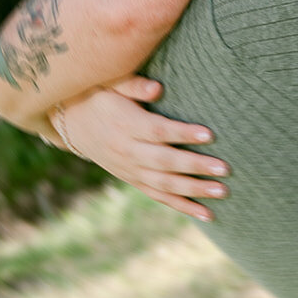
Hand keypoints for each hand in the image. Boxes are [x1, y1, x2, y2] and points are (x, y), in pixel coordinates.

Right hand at [51, 77, 228, 221]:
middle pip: (165, 162)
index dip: (183, 133)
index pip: (158, 131)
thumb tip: (158, 87)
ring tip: (222, 192)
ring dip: (194, 190)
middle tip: (225, 169)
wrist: (72, 123)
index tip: (210, 134)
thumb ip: (133, 84)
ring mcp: (131, 170)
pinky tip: (207, 214)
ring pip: (165, 185)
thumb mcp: (110, 83)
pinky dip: (183, 207)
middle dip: (196, 167)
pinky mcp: (134, 180)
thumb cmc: (99, 96)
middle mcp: (129, 151)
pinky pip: (159, 197)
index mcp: (127, 124)